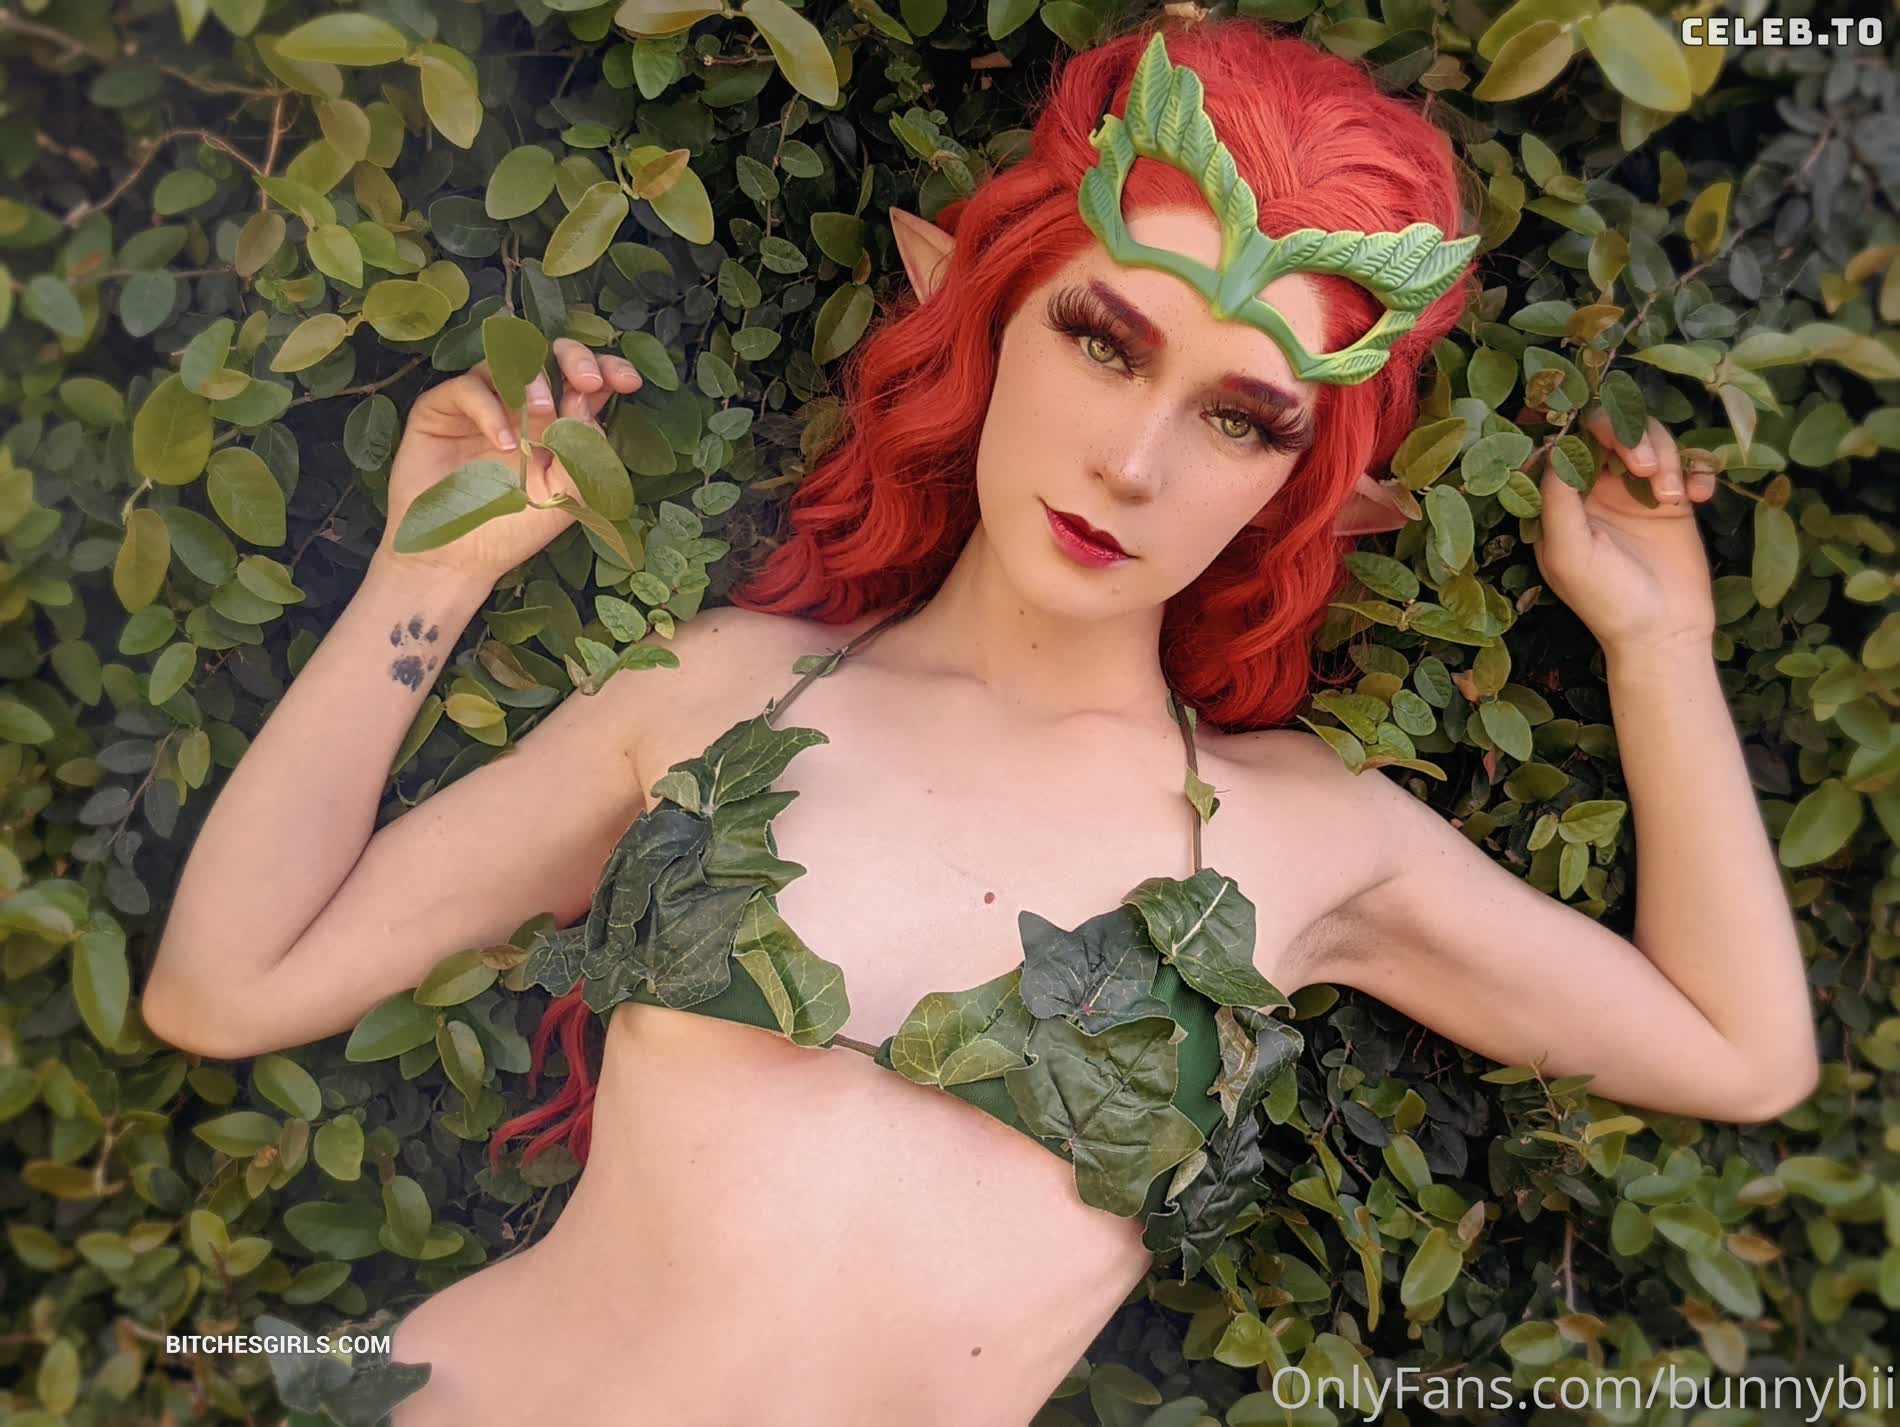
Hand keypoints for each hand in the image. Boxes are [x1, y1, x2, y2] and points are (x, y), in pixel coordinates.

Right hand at [375, 337, 643, 586]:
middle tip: (587, 381)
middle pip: (550, 356)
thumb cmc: (513, 531)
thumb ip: (584, 451)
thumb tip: (586, 400)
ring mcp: (482, 403)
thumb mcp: (565, 496)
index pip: (587, 383)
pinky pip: (468, 387)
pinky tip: (504, 442)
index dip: (610, 371)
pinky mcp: (442, 408)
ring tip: (542, 414)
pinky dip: (490, 409)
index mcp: (559, 423)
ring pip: (508, 361)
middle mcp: (521, 405)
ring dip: (533, 380)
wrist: (457, 559)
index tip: (628, 382)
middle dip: (575, 359)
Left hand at [1534, 407, 1717, 657]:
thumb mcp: (1569, 552)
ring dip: (1665, 454)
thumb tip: (1556, 448)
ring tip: (1669, 494)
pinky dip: (1698, 469)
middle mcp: (1596, 489)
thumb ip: (1557, 500)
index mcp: (1562, 501)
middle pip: (1609, 430)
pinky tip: (1697, 497)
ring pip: (1650, 438)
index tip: (1603, 443)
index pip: (1566, 445)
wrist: (1664, 633)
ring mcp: (1636, 491)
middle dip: (1628, 435)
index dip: (1582, 432)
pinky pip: (1687, 460)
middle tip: (1643, 466)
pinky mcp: (1674, 500)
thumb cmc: (1607, 599)